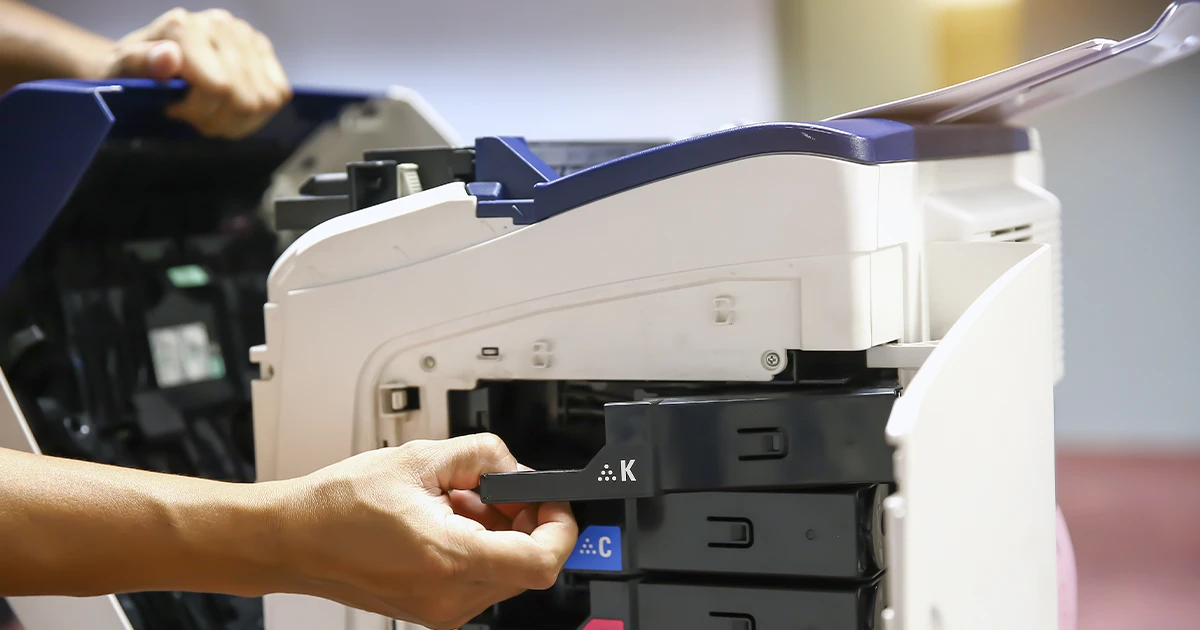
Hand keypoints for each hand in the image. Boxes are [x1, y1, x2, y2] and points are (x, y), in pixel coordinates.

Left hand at [97, 8, 290, 138]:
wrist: (145, 59)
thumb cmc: (132, 71)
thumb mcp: (121, 71)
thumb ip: (140, 63)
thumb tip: (168, 56)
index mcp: (185, 28)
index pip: (219, 87)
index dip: (199, 112)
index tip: (174, 111)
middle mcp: (220, 25)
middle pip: (244, 98)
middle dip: (218, 120)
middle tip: (193, 119)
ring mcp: (246, 35)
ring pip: (265, 100)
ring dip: (238, 121)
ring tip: (211, 115)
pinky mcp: (262, 49)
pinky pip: (279, 92)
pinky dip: (258, 112)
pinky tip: (232, 110)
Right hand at [278, 433, 577, 628]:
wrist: (292, 538)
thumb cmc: (338, 505)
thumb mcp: (421, 457)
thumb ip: (483, 455)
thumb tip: (515, 467)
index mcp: (451, 558)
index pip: (543, 561)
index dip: (561, 526)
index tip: (552, 500)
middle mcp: (450, 595)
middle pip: (527, 562)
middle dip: (522, 518)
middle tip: (492, 486)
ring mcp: (441, 608)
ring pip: (504, 569)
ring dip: (496, 530)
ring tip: (453, 499)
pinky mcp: (432, 608)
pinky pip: (478, 577)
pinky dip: (475, 544)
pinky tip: (442, 517)